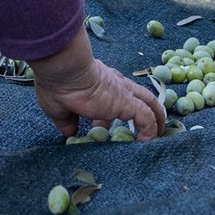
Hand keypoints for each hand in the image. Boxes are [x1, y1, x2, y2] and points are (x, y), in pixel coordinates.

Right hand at [28, 28, 166, 138]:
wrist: (64, 70)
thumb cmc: (58, 85)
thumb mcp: (59, 109)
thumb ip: (67, 122)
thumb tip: (69, 134)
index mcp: (100, 84)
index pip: (113, 99)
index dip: (109, 116)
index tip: (101, 130)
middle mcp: (116, 85)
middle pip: (140, 97)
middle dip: (146, 112)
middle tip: (145, 131)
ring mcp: (123, 93)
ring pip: (150, 104)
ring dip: (156, 120)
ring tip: (157, 137)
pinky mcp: (127, 102)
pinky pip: (146, 118)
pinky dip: (150, 131)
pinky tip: (146, 143)